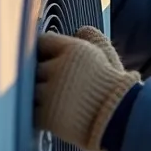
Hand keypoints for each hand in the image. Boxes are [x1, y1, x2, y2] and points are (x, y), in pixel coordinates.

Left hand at [34, 25, 139, 150]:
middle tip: (46, 81)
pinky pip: (30, 110)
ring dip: (36, 93)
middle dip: (39, 74)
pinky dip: (36, 111)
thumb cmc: (114, 86)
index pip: (42, 42)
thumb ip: (91, 38)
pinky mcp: (47, 115)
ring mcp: (51, 93)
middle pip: (32, 66)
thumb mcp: (107, 55)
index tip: (43, 58)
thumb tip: (79, 30)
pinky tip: (47, 112)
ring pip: (29, 88)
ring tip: (48, 98)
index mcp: (73, 50)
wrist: (122, 119)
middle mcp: (59, 69)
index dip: (42, 51)